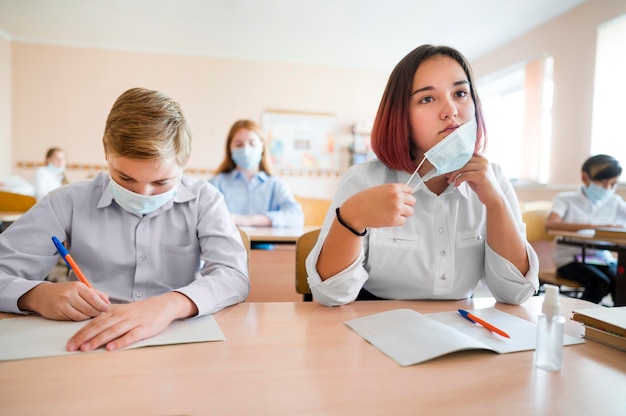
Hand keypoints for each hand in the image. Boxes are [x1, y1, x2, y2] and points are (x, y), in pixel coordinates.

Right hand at [17, 281, 109, 320]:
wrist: (42, 295)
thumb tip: (107, 301)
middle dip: (97, 312)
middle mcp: (70, 294)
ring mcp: (63, 304)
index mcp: (77, 286)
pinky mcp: (59, 312)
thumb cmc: (64, 291)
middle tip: (100, 313)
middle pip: (89, 308)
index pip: (94, 298)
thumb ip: (95, 293)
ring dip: (89, 316)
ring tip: (92, 314)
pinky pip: (74, 319)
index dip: (102, 305)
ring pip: (83, 315)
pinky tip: (83, 316)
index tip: (107, 309)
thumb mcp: (80, 288)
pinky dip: (81, 319)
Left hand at [66, 292, 196, 351]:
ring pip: (112, 331)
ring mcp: (133, 322)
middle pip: (100, 326)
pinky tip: (111, 348)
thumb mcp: (124, 310)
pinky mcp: (144, 329)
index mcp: (115, 312)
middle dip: (84, 337)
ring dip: (98, 340)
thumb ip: (109, 316)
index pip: (94, 322)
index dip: (81, 332)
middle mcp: (122, 316)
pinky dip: (120, 342)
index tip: (70, 342)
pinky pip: (130, 336)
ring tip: (86, 348)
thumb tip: (91, 323)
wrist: (163, 306)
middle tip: (72, 347)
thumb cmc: (142, 310)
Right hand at [340, 183, 415, 229]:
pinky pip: (403, 221)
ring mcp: (396, 208)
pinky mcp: (394, 220)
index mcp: (393, 187)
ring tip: (392, 213)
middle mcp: (397, 197)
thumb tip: (403, 195)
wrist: (355, 212)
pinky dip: (397, 221)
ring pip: (410, 211)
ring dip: (403, 213)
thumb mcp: (379, 189)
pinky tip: (388, 218)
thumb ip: (392, 191)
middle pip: (412, 201)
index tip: (402, 198)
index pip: (410, 190)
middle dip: (406, 204)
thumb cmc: (364, 200)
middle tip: (397, 207)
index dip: (406, 195)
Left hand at [447, 154, 502, 205]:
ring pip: (463, 168)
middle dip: (453, 169)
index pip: (465, 156)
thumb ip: (466, 168)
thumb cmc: (481, 186)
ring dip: (454, 175)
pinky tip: (457, 184)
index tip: (448, 169)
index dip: (455, 162)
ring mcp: (483, 168)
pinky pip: (465, 175)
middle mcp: (483, 161)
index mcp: (481, 158)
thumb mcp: (473, 174)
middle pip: (463, 161)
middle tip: (448, 176)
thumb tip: (451, 166)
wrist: (493, 197)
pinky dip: (458, 180)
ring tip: (451, 181)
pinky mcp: (482, 175)